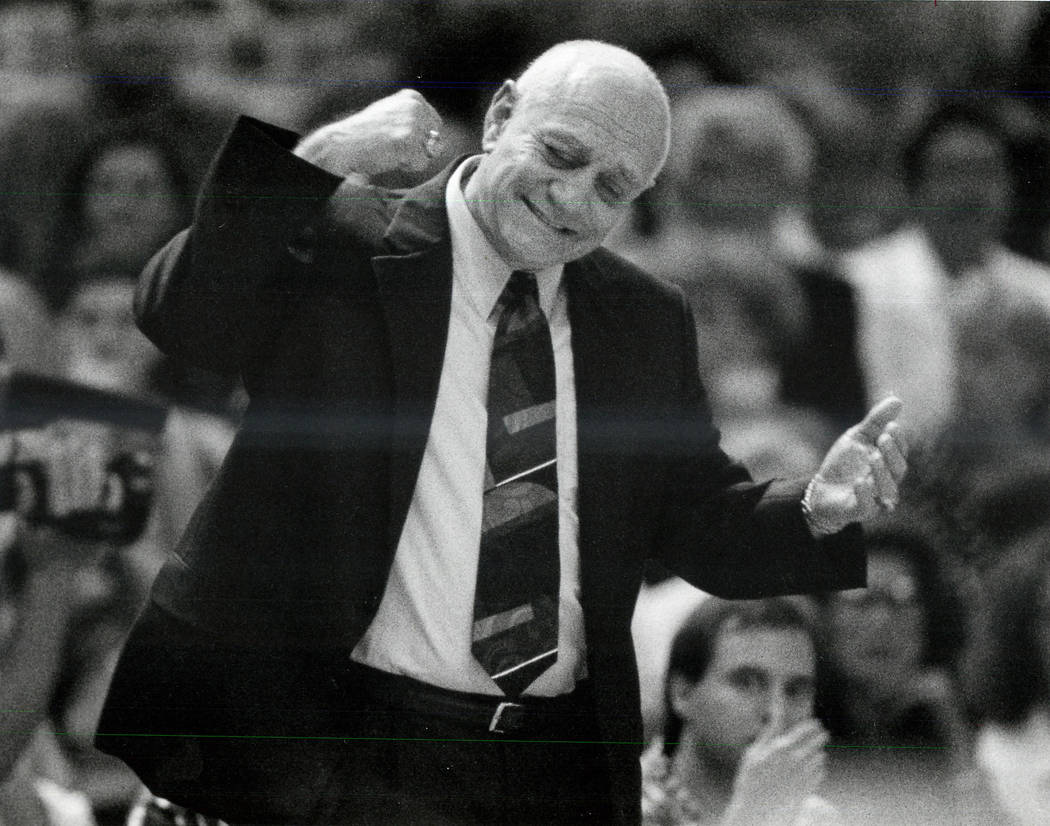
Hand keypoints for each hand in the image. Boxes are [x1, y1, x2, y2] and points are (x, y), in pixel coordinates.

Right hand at [6, 424, 116, 572]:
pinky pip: (113, 504)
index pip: (56, 483)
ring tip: (89, 446)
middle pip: (78, 481)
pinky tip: (109, 474)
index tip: (54, 443)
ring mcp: (92, 523)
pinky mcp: (106, 527)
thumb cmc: (37, 549)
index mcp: (51, 516)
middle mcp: (74, 519)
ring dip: (93, 466)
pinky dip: (113, 488)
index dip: (56, 461)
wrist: (58, 575)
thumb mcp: (25, 527)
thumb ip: (24, 502)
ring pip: (96, 489)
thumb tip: (24, 475)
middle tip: (71, 439)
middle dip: (74, 458)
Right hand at [294, 89, 444, 177]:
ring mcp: (412, 123)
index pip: (435, 125)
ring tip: (390, 149)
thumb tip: (440, 144)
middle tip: (392, 144)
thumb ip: (417, 123)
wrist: (343, 144)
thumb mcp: (393, 117)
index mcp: (413, 98)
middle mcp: (415, 107)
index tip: (395, 135)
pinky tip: (389, 156)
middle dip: (418, 148)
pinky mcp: (408, 141)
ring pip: (429, 153)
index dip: (418, 138)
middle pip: (435, 140)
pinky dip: (407, 166)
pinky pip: (421, 164)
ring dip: (412, 158)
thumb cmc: (366, 134)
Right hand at [725, 718, 828, 825]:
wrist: (756, 811)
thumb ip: (768, 734)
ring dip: (819, 751)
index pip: (803, 731)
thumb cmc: (751, 779)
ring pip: (819, 757)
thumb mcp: (754, 753)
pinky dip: (819, 767)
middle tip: (823, 733)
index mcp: (780, 749)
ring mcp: (802, 776)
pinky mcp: (808, 788)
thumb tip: (775, 714)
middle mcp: (794, 761)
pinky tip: (815, 766)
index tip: (816, 723)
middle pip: (815, 743)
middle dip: (820, 736)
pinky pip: (820, 773)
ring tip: (818, 750)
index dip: (812, 726)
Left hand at [804, 396, 907, 535]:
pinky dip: (865, 495)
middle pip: (898, 470)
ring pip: (887, 489)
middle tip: (883, 438)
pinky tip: (860, 482)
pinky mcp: (859, 511)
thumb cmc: (845, 463)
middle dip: (892, 454)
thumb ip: (875, 421)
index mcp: (889, 463)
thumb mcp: (857, 437)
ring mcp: (875, 498)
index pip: (901, 452)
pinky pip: (867, 507)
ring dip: (882, 473)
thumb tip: (897, 399)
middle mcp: (887, 482)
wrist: (821, 488)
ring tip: (873, 457)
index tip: (891, 426)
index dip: (898, 440)